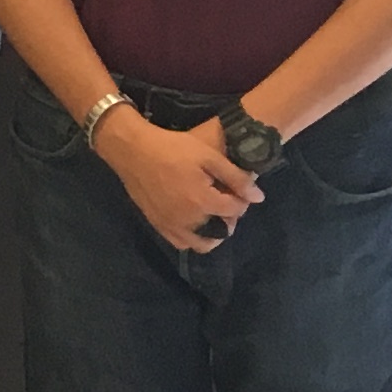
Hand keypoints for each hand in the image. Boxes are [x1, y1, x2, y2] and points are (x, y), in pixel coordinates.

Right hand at [94, 108, 262, 253]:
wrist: (133, 150)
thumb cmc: (172, 148)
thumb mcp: (209, 156)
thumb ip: (236, 178)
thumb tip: (258, 198)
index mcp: (203, 201)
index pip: (236, 210)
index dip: (242, 198)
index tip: (237, 187)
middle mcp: (188, 220)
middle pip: (222, 231)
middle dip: (229, 217)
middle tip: (224, 198)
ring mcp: (171, 225)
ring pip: (202, 243)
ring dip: (212, 232)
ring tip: (210, 213)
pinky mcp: (158, 225)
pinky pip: (181, 242)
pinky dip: (192, 236)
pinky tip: (193, 219)